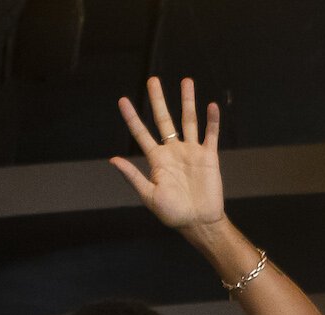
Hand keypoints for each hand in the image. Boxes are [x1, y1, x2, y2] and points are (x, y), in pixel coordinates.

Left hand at [111, 77, 223, 232]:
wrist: (199, 223)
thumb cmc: (173, 214)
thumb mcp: (149, 196)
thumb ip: (133, 176)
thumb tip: (113, 159)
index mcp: (157, 160)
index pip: (141, 133)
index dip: (131, 117)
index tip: (122, 100)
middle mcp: (173, 151)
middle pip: (164, 119)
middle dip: (158, 100)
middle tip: (152, 80)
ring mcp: (191, 152)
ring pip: (188, 120)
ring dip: (187, 101)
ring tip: (186, 81)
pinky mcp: (209, 157)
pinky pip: (210, 135)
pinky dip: (211, 121)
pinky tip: (210, 106)